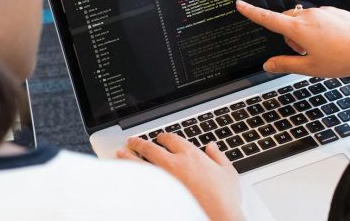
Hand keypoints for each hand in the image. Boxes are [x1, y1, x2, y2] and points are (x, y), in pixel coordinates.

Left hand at [117, 134, 243, 220]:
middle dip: (140, 143)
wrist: (216, 216)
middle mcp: (174, 163)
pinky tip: (125, 174)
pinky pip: (139, 180)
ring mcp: (163, 178)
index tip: (160, 138)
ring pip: (140, 162)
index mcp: (191, 155)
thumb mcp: (228, 173)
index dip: (164, 137)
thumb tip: (212, 147)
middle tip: (132, 141)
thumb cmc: (223, 198)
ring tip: (121, 153)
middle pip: (151, 148)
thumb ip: (219, 157)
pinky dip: (130, 175)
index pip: (172, 139)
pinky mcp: (156, 193)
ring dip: (129, 156)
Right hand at [235, 0, 349, 90]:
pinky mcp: (334, 11)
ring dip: (304, 33)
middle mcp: (309, 16)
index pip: (268, 19)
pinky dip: (319, 29)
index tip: (240, 5)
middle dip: (288, 35)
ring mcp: (323, 12)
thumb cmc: (343, 59)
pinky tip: (333, 42)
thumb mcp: (310, 68)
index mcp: (299, 29)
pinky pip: (318, 18)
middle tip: (303, 53)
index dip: (252, 13)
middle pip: (286, 21)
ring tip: (323, 50)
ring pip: (303, 20)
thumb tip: (268, 64)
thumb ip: (285, 64)